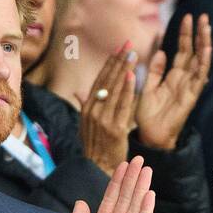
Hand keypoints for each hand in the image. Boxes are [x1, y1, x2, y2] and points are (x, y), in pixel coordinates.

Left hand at [62, 155, 154, 212]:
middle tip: (140, 160)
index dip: (116, 182)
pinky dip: (146, 212)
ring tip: (147, 172)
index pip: (110, 200)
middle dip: (132, 180)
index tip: (123, 166)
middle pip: (125, 200)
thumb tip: (81, 202)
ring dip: (141, 190)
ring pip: (134, 209)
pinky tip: (149, 196)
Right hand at [75, 44, 137, 173]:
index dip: (109, 63)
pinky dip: (126, 89)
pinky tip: (132, 75)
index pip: (99, 80)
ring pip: (114, 89)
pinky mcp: (115, 128)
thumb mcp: (87, 125)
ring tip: (132, 54)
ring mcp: (103, 119)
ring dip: (123, 69)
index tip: (118, 48)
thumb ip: (85, 107)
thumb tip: (80, 93)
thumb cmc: (97, 147)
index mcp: (87, 108)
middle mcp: (93, 110)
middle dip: (118, 60)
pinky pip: (122, 105)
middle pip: (106, 80)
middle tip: (128, 44)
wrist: (99, 168)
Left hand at [135, 13, 210, 150]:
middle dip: (199, 34)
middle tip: (203, 15)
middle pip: (194, 52)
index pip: (182, 51)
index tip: (187, 17)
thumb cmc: (147, 115)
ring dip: (205, 43)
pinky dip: (204, 62)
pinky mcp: (191, 95)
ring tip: (207, 26)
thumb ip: (154, 70)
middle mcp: (184, 79)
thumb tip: (160, 52)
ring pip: (200, 61)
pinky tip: (207, 48)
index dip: (185, 34)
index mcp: (173, 76)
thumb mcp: (147, 87)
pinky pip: (200, 76)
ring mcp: (189, 87)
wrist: (150, 135)